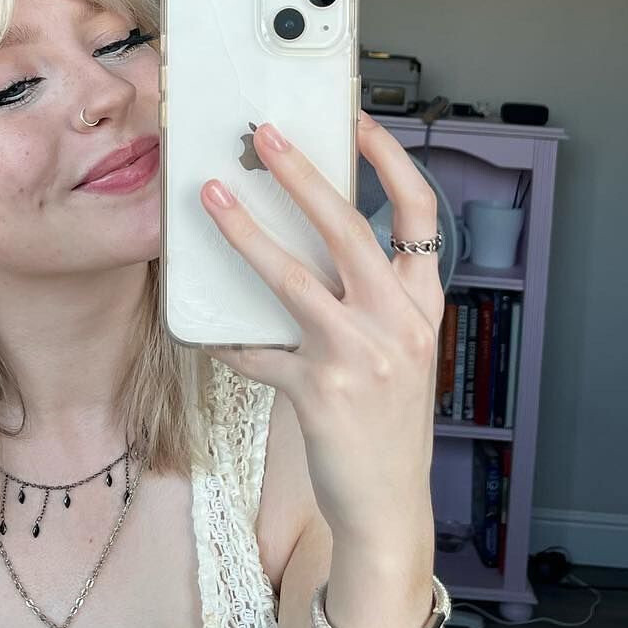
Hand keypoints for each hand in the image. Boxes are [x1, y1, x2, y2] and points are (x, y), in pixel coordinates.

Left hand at [199, 110, 442, 549]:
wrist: (390, 506)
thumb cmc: (387, 422)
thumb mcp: (397, 349)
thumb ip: (367, 297)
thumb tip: (310, 239)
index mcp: (420, 304)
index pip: (420, 214)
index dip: (391, 161)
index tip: (358, 120)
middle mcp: (396, 324)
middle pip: (349, 229)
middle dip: (303, 175)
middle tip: (265, 137)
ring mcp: (359, 358)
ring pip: (294, 279)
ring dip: (247, 233)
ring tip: (214, 198)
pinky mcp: (318, 394)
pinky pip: (259, 353)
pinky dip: (229, 341)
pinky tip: (207, 333)